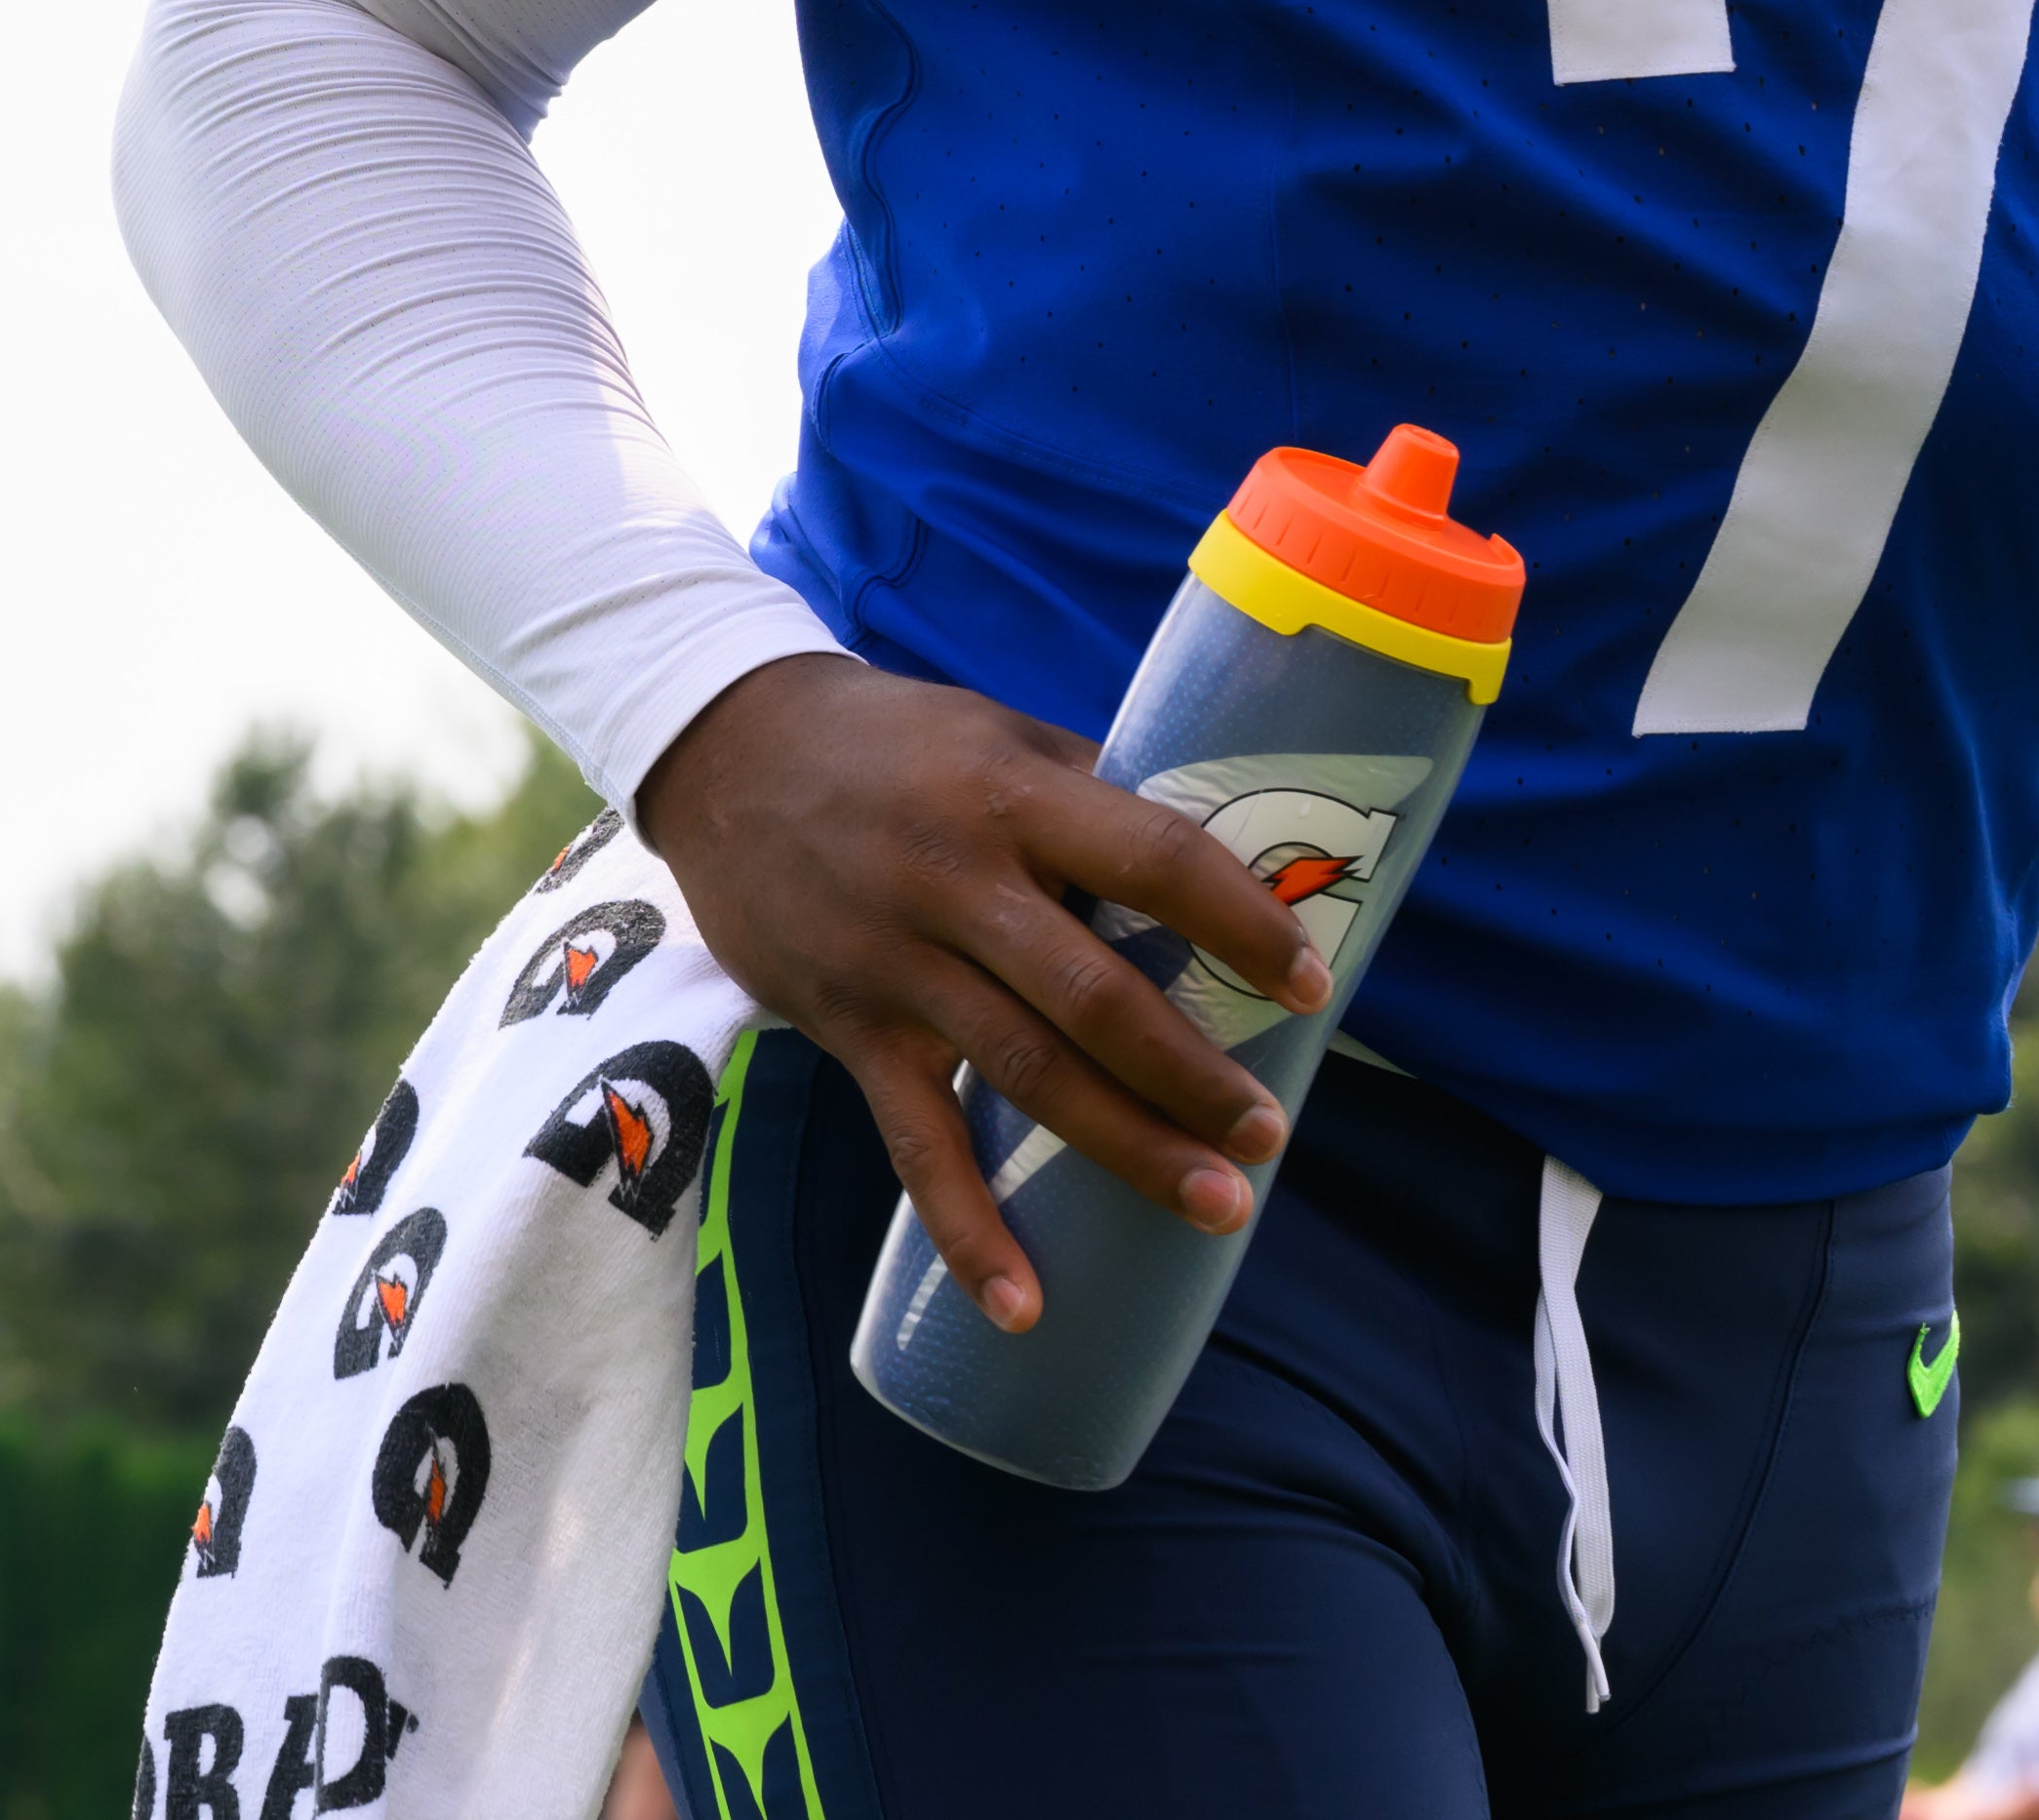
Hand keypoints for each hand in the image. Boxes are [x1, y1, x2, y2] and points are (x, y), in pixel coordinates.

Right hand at [634, 652, 1336, 1334]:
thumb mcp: (999, 732)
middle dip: (1191, 1075)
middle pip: (1094, 995)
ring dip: (1124, 1150)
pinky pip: (915, 1144)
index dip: (1238, 923)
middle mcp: (958, 883)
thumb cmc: (892, 740)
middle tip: (1269, 1134)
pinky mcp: (850, 1032)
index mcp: (1014, 797)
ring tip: (1215, 1206)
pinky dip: (965, 1229)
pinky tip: (1021, 1304)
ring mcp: (899, 965)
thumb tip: (1216, 847)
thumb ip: (1091, 792)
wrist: (728, 754)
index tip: (1310, 986)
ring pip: (1026, 1075)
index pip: (1152, 859)